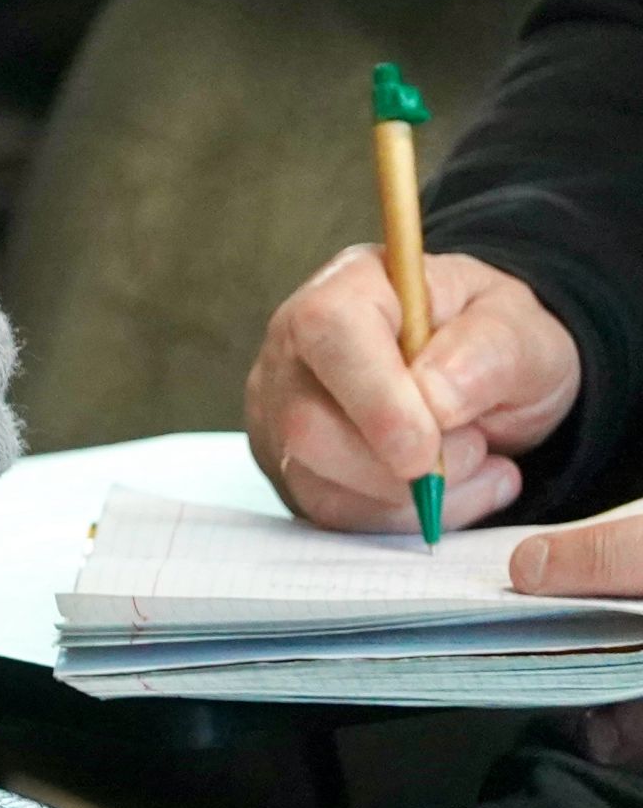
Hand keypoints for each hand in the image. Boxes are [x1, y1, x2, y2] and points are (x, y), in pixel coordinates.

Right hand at [246, 245, 580, 534]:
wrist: (486, 382)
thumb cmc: (497, 344)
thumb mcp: (526, 332)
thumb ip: (490, 352)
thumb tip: (434, 399)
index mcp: (350, 288)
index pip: (329, 331)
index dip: (376, 395)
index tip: (429, 444)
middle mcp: (294, 348)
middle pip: (307, 425)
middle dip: (400, 467)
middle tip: (477, 448)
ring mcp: (281, 411)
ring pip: (317, 480)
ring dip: (414, 496)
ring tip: (474, 462)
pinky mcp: (293, 468)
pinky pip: (336, 516)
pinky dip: (407, 519)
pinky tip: (452, 490)